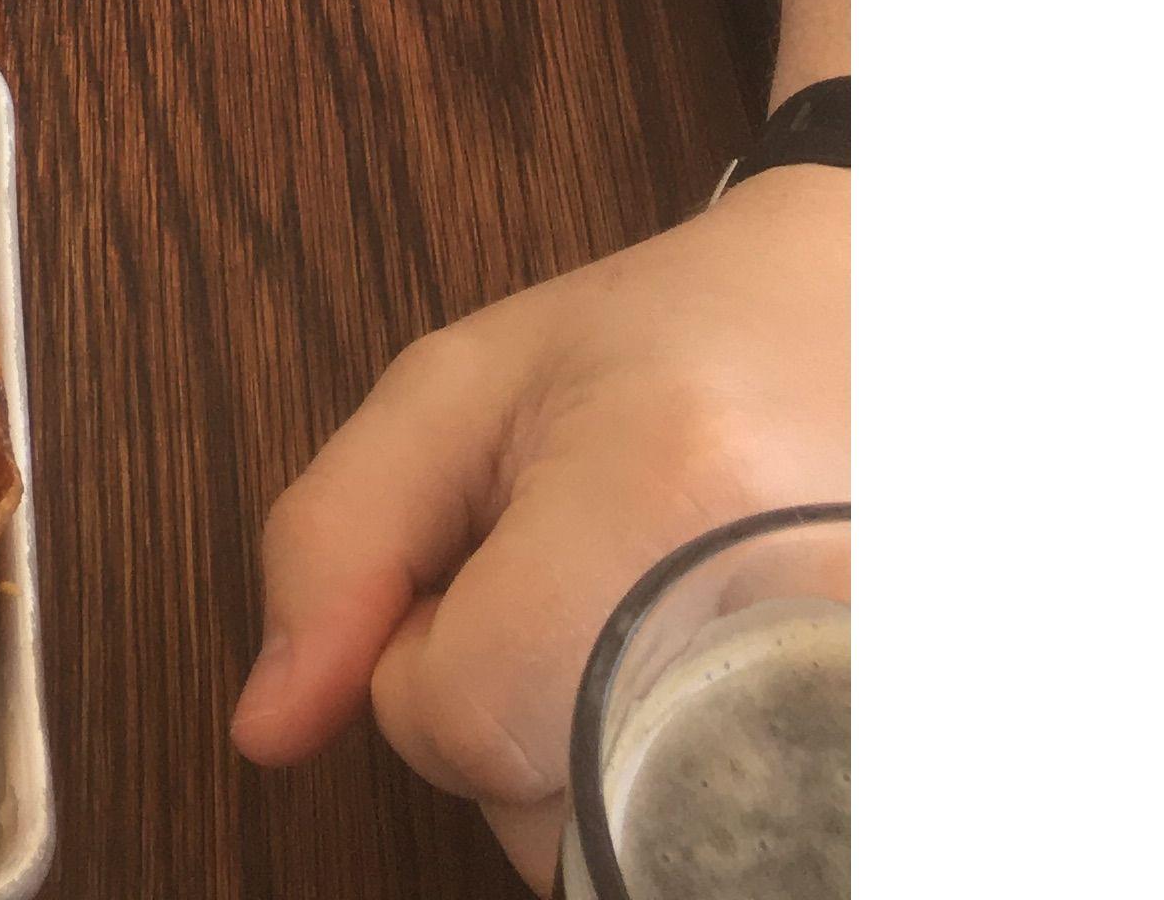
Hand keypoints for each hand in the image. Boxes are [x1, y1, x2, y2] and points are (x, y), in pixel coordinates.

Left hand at [226, 166, 845, 890]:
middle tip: (585, 586)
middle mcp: (790, 605)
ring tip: (649, 630)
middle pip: (552, 815)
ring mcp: (872, 701)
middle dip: (517, 719)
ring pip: (635, 854)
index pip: (467, 717)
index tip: (485, 567)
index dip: (427, 660)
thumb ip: (333, 546)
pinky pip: (733, 855)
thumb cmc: (660, 345)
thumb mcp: (458, 391)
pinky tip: (705, 690)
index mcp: (666, 484)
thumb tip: (266, 729)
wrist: (877, 316)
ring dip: (599, 765)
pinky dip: (684, 798)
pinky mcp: (898, 766)